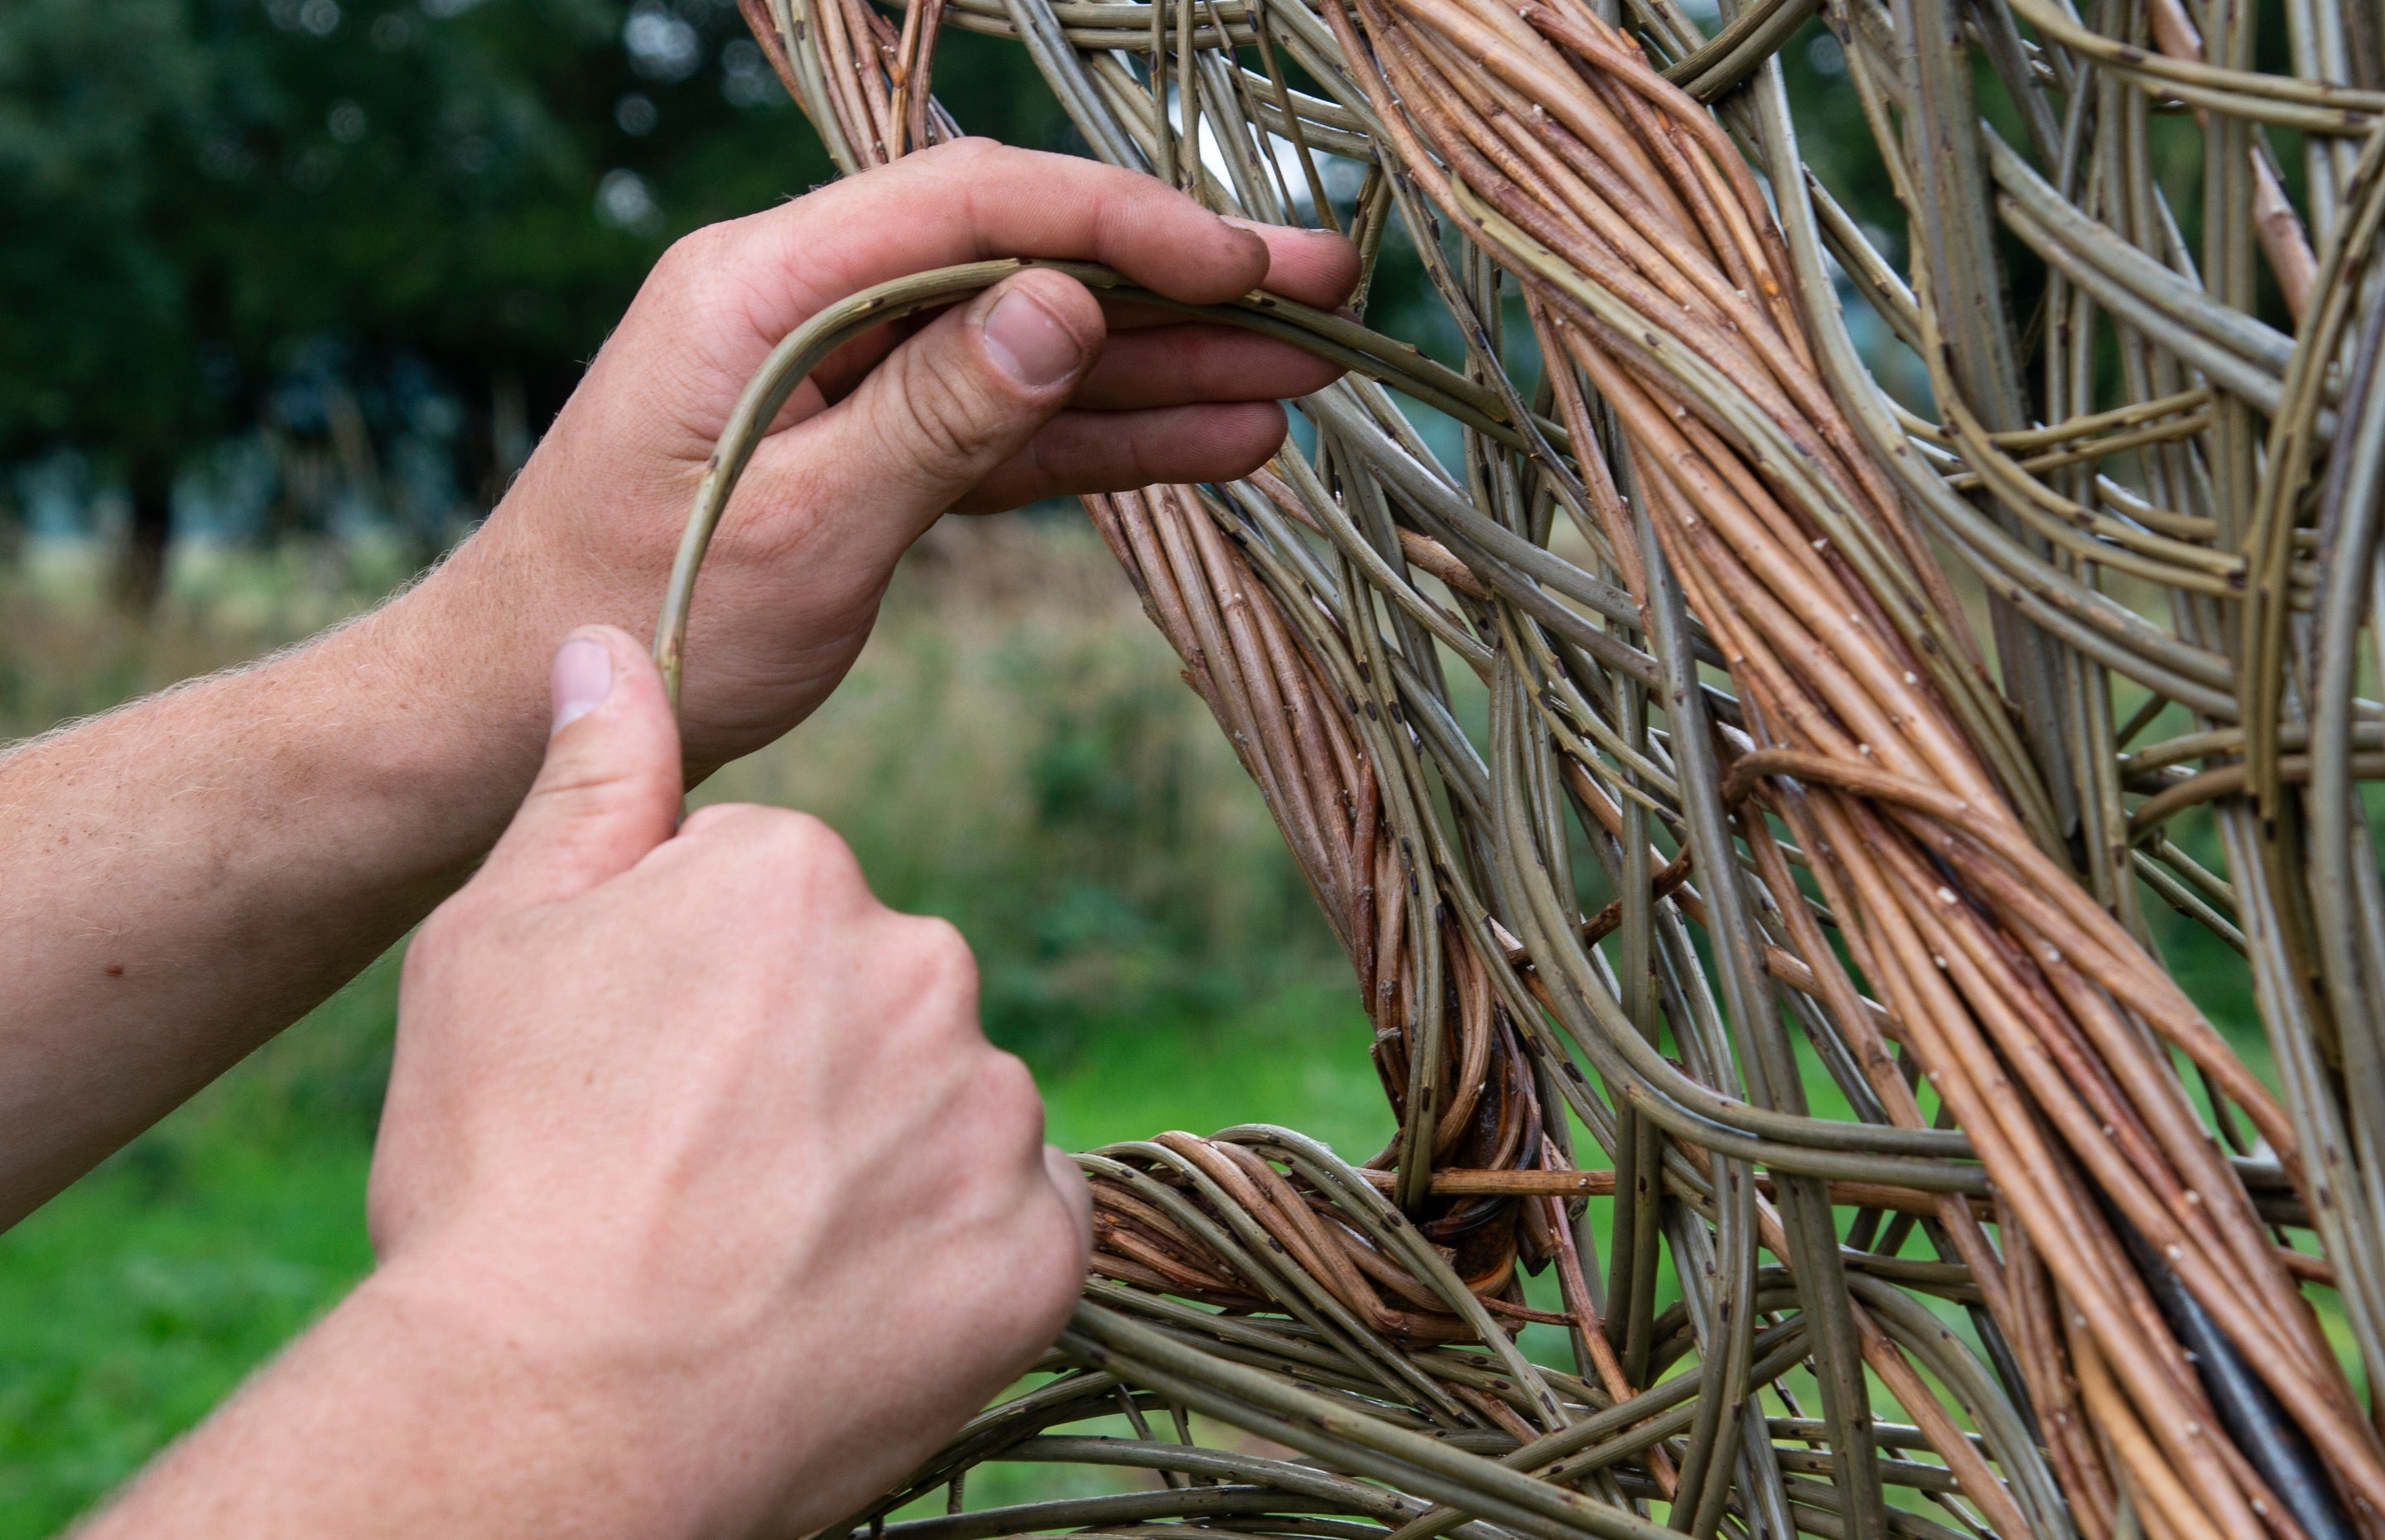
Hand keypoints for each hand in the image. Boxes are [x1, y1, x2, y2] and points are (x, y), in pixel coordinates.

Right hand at [359, 625, 1088, 1535]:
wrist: (548, 1416)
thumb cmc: (498, 1175)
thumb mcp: (494, 943)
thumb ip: (589, 784)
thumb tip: (614, 643)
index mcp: (800, 875)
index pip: (781, 907)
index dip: (701, 1003)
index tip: (641, 1085)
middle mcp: (926, 965)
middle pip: (878, 1001)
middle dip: (807, 1071)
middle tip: (694, 1178)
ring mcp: (994, 1113)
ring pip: (947, 1115)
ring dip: (880, 1168)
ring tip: (756, 1259)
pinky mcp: (1041, 1251)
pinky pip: (1013, 1226)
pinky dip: (947, 1264)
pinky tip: (844, 1306)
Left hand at [431, 139, 1359, 769]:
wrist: (525, 703)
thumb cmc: (639, 621)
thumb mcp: (800, 528)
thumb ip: (934, 414)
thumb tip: (1063, 304)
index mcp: (760, 282)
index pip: (970, 204)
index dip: (1118, 223)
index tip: (1240, 265)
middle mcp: (807, 301)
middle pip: (1025, 262)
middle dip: (1181, 281)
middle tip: (1328, 294)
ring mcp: (845, 371)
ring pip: (1036, 348)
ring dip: (1168, 364)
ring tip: (1306, 377)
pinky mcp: (872, 444)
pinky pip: (1008, 427)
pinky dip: (1106, 437)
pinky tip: (1216, 438)